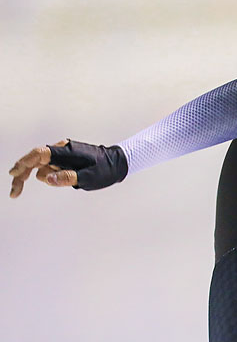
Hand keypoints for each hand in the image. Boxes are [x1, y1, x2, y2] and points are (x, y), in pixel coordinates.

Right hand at [8, 139, 127, 197]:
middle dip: (23, 174)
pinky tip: (62, 179)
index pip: (39, 154)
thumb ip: (67, 178)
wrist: (117, 162)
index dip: (24, 163)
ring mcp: (62, 154)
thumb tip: (46, 179)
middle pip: (34, 160)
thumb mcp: (88, 178)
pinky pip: (50, 168)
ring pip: (43, 167)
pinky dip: (49, 175)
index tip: (13, 174)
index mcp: (66, 152)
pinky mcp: (64, 159)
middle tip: (15, 192)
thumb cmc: (104, 170)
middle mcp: (61, 149)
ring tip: (72, 180)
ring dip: (45, 177)